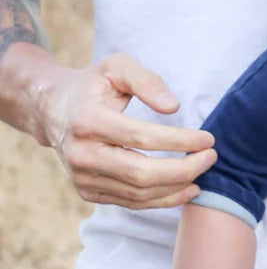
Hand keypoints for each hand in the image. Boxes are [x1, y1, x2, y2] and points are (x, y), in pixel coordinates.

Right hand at [33, 52, 215, 207]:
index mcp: (88, 121)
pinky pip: (129, 202)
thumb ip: (147, 81)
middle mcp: (82, 155)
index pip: (142, 138)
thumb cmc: (93, 83)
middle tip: (211, 157)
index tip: (209, 139)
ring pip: (137, 193)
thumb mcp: (117, 66)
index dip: (179, 141)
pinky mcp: (87, 192)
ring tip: (204, 172)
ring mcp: (82, 178)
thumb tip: (173, 107)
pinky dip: (161, 199)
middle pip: (141, 173)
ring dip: (176, 187)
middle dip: (183, 169)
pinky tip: (185, 189)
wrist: (53, 109)